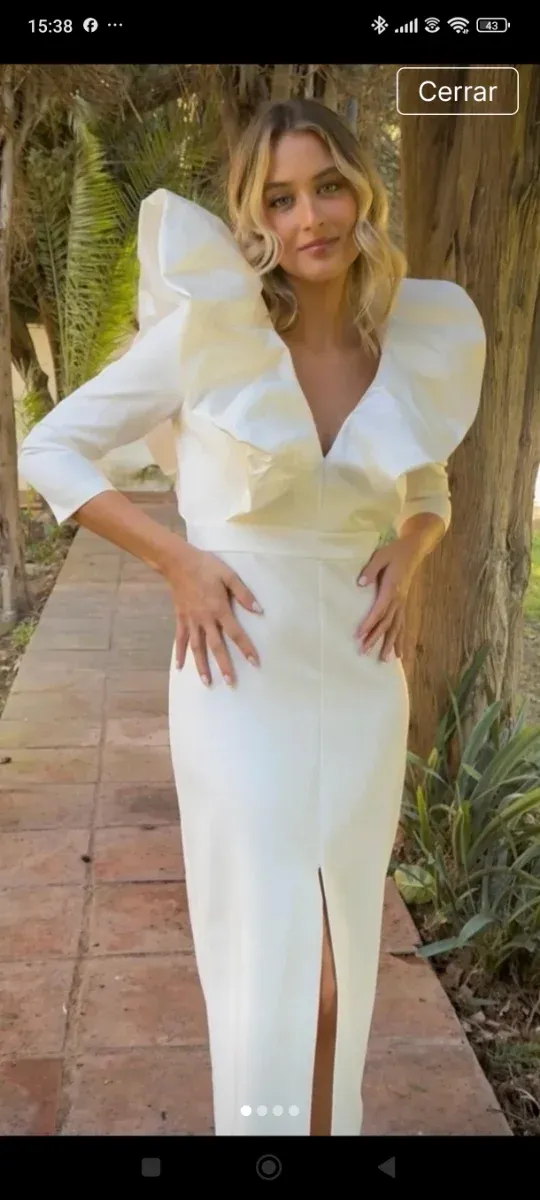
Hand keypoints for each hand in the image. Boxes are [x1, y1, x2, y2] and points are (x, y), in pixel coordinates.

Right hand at [165, 545, 262, 686]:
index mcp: (219, 609)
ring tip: (207, 682)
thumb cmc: (206, 566)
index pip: (235, 633)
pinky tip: (180, 667)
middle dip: (224, 665)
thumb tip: (259, 611)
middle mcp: (204, 619)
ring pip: (197, 648)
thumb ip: (244, 594)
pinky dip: (179, 653)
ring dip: (201, 666)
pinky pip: (180, 639)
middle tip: (231, 683)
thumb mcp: (229, 575)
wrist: (178, 562)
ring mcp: (190, 621)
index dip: (245, 648)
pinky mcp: (180, 619)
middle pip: (216, 646)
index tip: (254, 663)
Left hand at [354, 538, 420, 660]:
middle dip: (375, 638)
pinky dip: (401, 639)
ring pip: (396, 627)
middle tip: (364, 652)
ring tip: (384, 660)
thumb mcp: (381, 556)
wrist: (414, 550)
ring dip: (390, 644)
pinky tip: (400, 654)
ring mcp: (403, 603)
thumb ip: (370, 570)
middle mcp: (399, 599)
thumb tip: (360, 583)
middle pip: (386, 623)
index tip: (359, 635)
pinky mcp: (404, 604)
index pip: (379, 610)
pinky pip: (402, 625)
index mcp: (392, 589)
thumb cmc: (395, 552)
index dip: (369, 623)